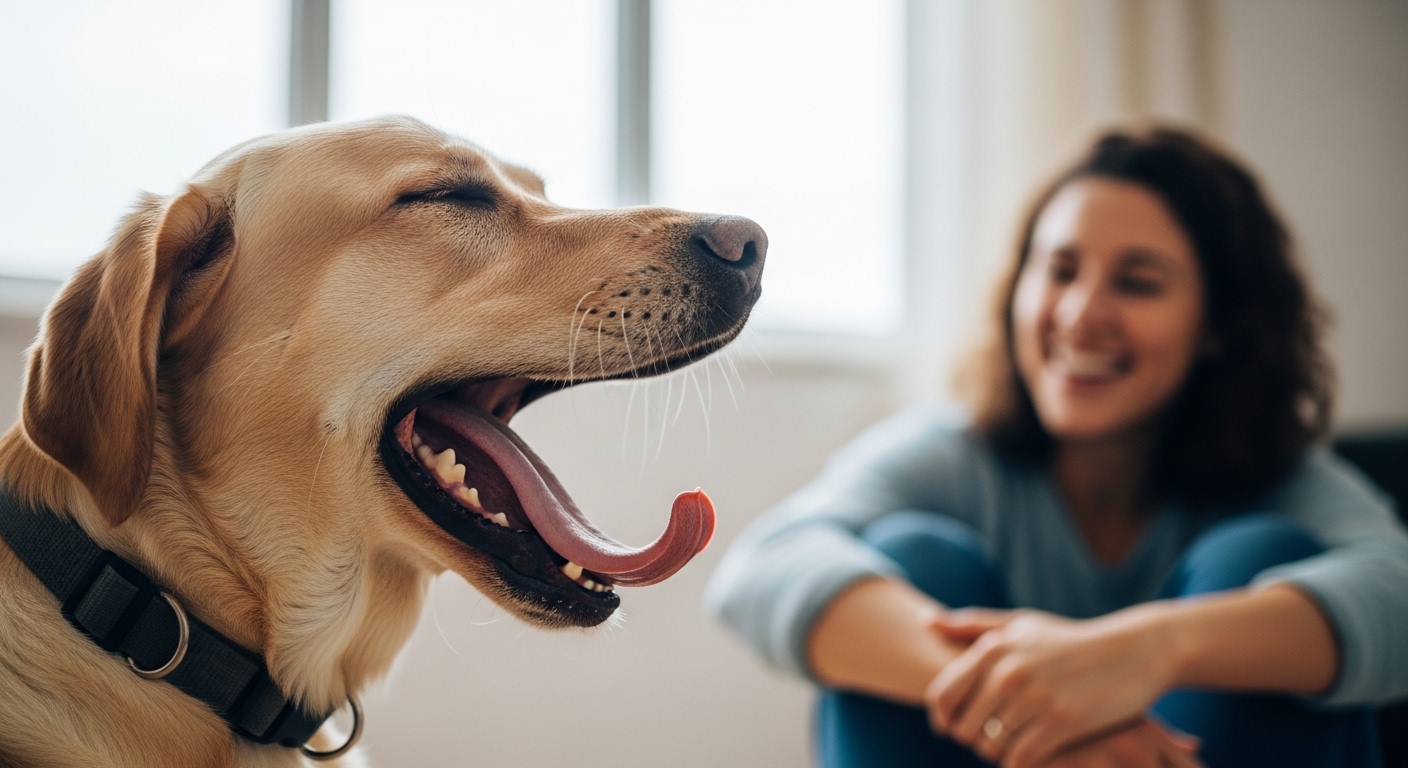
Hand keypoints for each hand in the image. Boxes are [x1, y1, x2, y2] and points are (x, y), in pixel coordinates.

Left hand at [922, 607, 1176, 767]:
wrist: (1132, 651)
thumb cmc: (1068, 640)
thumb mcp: (1021, 625)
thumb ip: (971, 625)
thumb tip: (923, 619)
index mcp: (993, 647)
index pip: (941, 695)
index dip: (941, 719)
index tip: (951, 727)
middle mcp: (1009, 671)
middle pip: (964, 726)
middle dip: (972, 738)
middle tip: (990, 738)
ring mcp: (1035, 697)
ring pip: (990, 746)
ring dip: (997, 752)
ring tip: (1012, 744)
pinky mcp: (1062, 722)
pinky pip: (1020, 758)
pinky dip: (1020, 763)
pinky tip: (1032, 754)